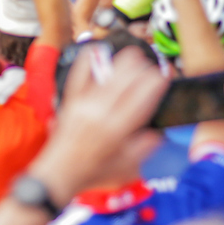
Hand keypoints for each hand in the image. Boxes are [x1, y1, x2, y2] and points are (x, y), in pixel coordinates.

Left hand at [33, 42, 167, 198]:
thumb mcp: (126, 167)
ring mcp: (84, 105)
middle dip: (142, 70)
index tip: (164, 77)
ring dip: (122, 63)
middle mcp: (100, 113)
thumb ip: (145, 148)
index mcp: (117, 130)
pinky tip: (95, 50)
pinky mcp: (70, 101)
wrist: (59, 174)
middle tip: (152, 66)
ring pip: (106, 77)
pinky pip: (78, 76)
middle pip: (125, 82)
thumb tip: (158, 132)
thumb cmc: (93, 172)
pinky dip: (86, 62)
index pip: (141, 99)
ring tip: (135, 55)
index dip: (155, 84)